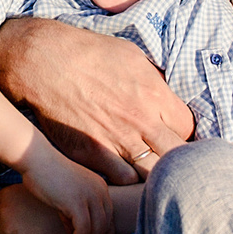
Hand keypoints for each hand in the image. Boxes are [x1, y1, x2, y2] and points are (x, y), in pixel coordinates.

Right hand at [0, 18, 194, 184]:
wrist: (45, 63)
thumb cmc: (88, 53)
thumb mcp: (132, 56)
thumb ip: (155, 80)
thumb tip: (169, 95)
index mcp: (155, 94)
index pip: (187, 127)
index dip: (181, 132)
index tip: (172, 133)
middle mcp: (141, 121)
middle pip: (176, 154)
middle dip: (175, 156)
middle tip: (165, 155)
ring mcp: (118, 141)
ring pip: (152, 173)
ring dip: (153, 172)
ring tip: (148, 168)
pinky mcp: (93, 154)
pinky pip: (123, 180)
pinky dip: (127, 179)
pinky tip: (124, 171)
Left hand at [0, 183, 69, 233]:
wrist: (76, 221)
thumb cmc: (57, 205)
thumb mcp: (35, 190)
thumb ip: (19, 194)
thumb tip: (5, 198)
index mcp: (6, 194)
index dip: (10, 210)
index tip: (24, 212)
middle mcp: (3, 211)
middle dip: (7, 224)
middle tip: (28, 223)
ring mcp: (8, 229)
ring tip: (32, 231)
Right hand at [22, 149, 115, 233]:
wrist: (35, 159)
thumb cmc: (45, 175)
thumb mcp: (67, 195)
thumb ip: (74, 213)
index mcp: (100, 187)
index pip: (110, 217)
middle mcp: (100, 191)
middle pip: (106, 226)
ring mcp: (90, 196)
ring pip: (97, 231)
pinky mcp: (77, 202)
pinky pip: (84, 231)